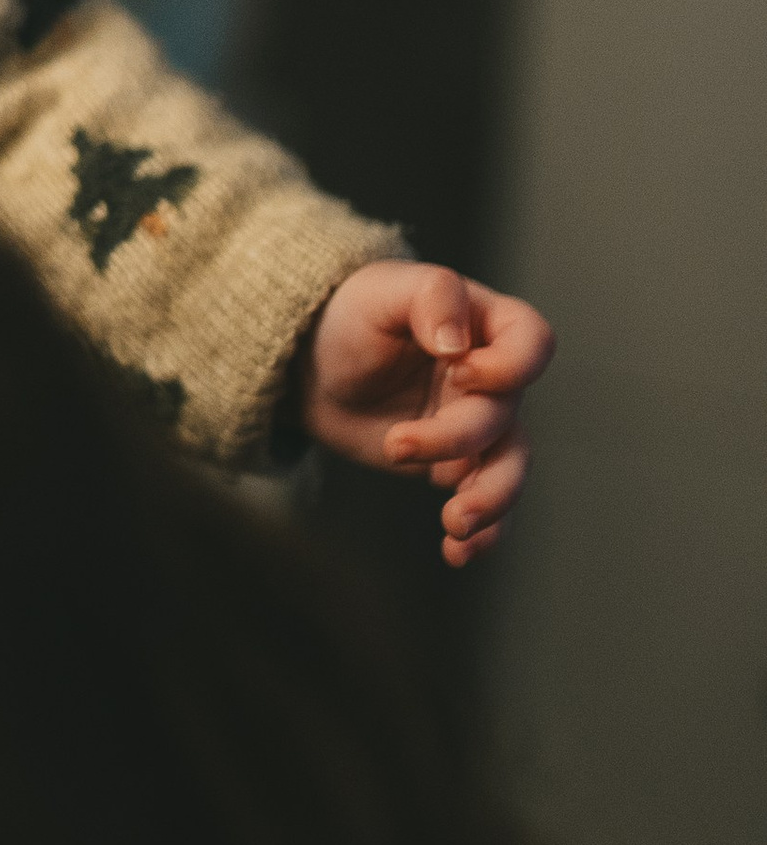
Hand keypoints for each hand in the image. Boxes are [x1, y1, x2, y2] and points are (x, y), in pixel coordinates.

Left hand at [299, 262, 554, 567]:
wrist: (310, 366)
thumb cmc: (351, 315)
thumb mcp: (382, 291)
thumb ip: (430, 297)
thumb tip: (457, 342)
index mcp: (485, 325)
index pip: (533, 342)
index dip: (510, 365)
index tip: (460, 372)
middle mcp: (491, 379)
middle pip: (504, 416)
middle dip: (458, 439)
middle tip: (397, 446)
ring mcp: (475, 425)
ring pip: (509, 469)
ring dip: (490, 501)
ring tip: (455, 524)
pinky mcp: (453, 465)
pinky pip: (483, 502)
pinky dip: (480, 533)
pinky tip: (457, 553)